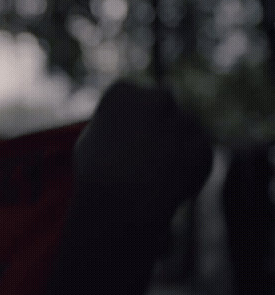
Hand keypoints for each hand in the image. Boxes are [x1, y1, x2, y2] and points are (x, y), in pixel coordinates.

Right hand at [73, 80, 212, 226]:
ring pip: (182, 131)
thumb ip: (116, 123)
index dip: (124, 125)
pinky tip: (165, 184)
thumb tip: (134, 122)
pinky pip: (196, 155)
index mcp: (122, 91)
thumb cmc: (95, 173)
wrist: (119, 203)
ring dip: (172, 147)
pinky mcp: (202, 146)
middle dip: (155, 128)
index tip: (114, 146)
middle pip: (160, 108)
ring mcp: (184, 120)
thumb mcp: (92, 138)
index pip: (130, 100)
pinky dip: (187, 168)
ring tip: (149, 177)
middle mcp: (157, 97)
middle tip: (139, 160)